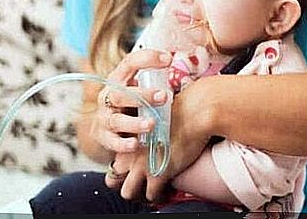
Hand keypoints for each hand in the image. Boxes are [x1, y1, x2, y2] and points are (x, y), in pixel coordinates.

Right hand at [90, 49, 172, 153]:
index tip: (168, 59)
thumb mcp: (139, 88)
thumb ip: (155, 81)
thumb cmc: (131, 104)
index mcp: (118, 80)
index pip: (129, 63)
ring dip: (135, 122)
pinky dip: (123, 144)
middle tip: (164, 96)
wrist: (107, 128)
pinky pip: (112, 142)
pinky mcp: (104, 137)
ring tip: (152, 124)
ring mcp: (105, 118)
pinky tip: (135, 144)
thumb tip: (187, 68)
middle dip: (143, 95)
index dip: (148, 59)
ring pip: (116, 120)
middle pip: (121, 93)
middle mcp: (108, 97)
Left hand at [115, 78, 212, 202]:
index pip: (113, 160)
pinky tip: (166, 190)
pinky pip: (151, 196)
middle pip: (113, 179)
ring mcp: (141, 165)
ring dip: (139, 193)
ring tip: (151, 191)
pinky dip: (158, 196)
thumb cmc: (180, 108)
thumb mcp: (155, 113)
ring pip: (127, 192)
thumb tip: (155, 128)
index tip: (134, 170)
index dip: (122, 168)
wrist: (194, 114)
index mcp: (126, 136)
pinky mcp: (157, 175)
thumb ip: (148, 124)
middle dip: (125, 183)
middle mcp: (129, 152)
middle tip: (139, 184)